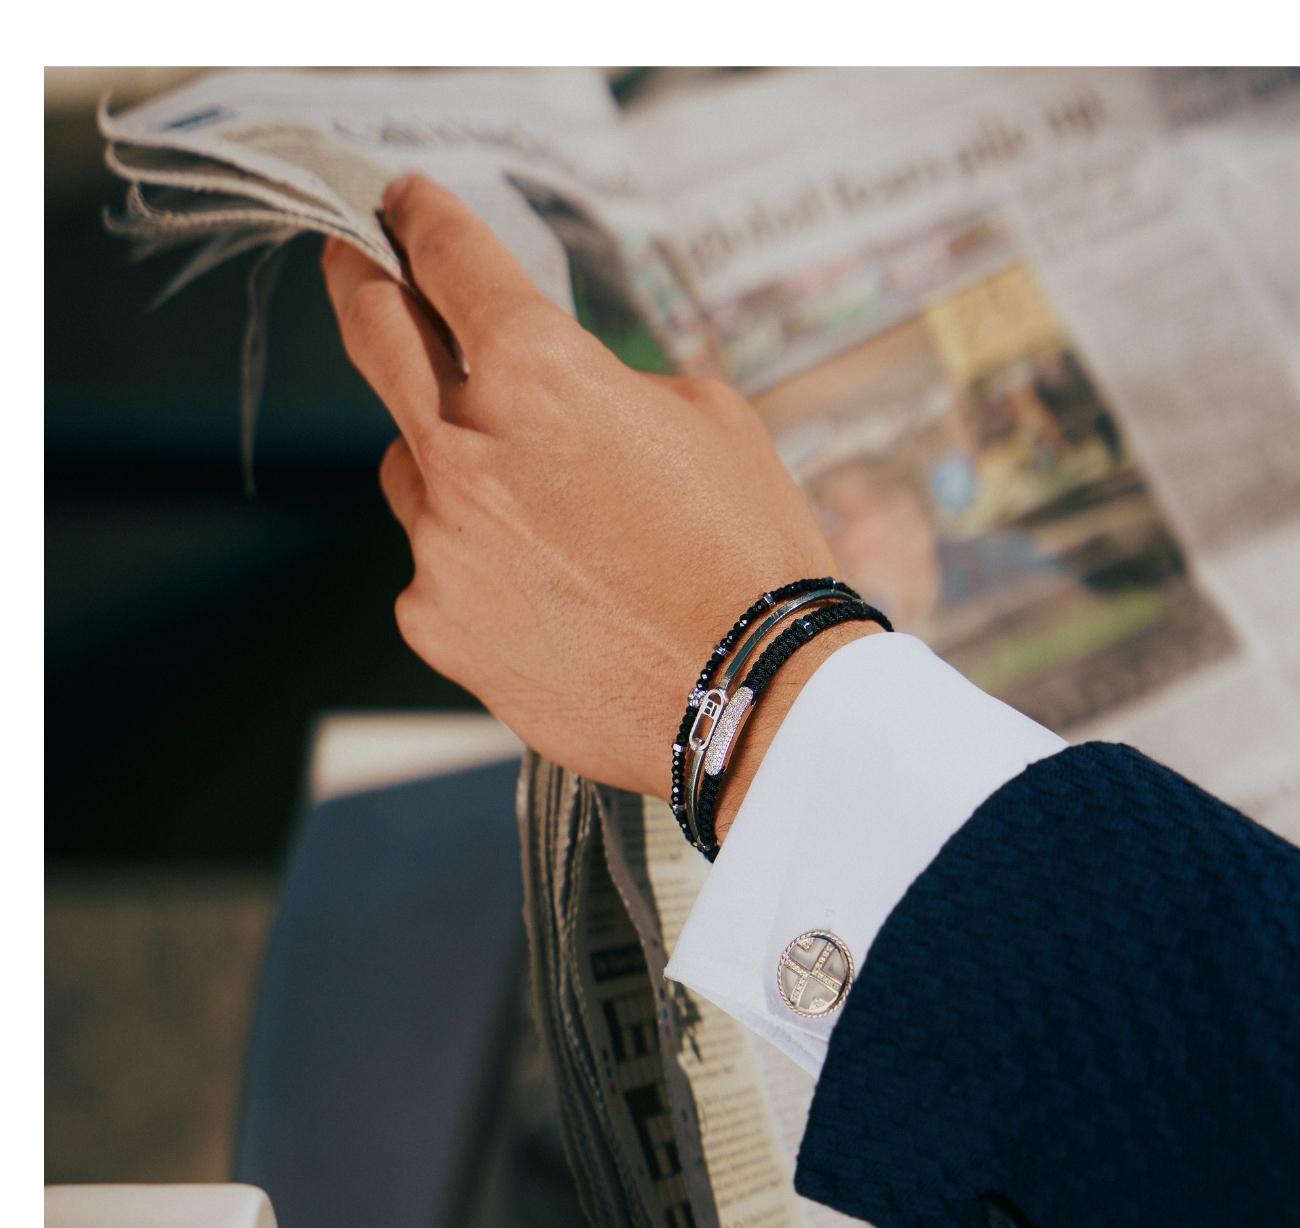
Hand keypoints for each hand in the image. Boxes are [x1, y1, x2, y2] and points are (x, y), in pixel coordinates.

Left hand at [323, 174, 878, 827]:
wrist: (749, 694)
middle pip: (377, 337)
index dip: (422, 219)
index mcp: (539, 373)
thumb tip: (568, 396)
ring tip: (531, 508)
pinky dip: (472, 562)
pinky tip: (544, 593)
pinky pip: (433, 565)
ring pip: (411, 471)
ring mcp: (438, 543)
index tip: (403, 205)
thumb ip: (611, 385)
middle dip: (360, 280)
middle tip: (352, 260)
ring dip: (446, 460)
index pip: (451, 262)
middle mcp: (465, 448)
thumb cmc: (746, 551)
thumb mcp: (708, 418)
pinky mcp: (434, 621)